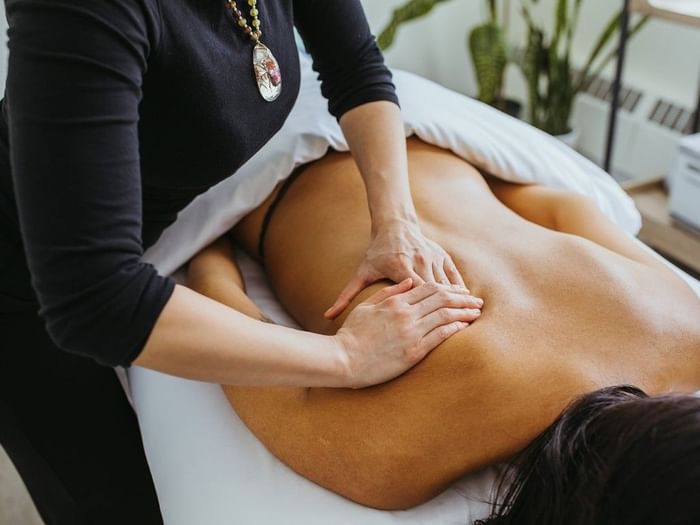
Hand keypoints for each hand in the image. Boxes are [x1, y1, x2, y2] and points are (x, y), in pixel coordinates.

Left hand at [325, 220, 465, 318]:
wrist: (393, 225)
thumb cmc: (376, 253)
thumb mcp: (362, 273)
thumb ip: (346, 295)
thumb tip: (327, 316)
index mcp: (400, 268)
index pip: (418, 293)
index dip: (428, 310)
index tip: (436, 326)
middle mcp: (419, 261)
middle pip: (438, 289)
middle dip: (452, 306)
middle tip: (466, 323)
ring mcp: (431, 257)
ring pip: (448, 282)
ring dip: (460, 298)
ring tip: (472, 314)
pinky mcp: (440, 253)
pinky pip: (453, 273)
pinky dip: (460, 286)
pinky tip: (467, 300)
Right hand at [333, 279, 482, 388]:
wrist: (343, 359)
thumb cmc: (351, 334)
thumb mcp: (366, 307)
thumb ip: (388, 293)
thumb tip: (407, 282)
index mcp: (394, 302)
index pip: (428, 288)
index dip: (448, 288)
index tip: (460, 291)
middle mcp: (405, 314)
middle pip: (441, 299)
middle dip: (462, 298)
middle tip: (476, 300)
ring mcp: (410, 332)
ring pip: (445, 316)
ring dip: (464, 312)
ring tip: (476, 313)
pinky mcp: (413, 352)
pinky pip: (440, 336)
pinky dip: (454, 328)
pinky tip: (464, 326)